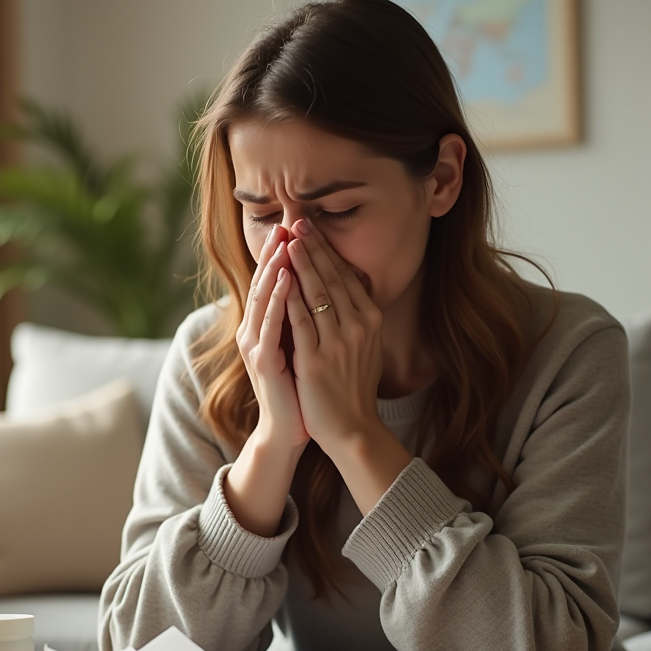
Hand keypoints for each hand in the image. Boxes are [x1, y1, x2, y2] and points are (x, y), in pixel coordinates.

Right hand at [236, 224, 309, 454]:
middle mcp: (254, 330)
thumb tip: (323, 287)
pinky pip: (270, 322)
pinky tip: (285, 277)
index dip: (284, 253)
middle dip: (277, 251)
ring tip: (286, 239)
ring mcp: (255, 344)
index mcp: (265, 326)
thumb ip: (304, 318)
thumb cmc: (300, 389)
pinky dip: (277, 297)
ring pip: (264, 296)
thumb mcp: (302, 346)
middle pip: (264, 282)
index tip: (298, 227)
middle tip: (289, 222)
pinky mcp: (261, 360)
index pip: (274, 280)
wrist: (289, 428)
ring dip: (274, 266)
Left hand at [283, 218, 384, 453]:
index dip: (327, 250)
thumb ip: (356, 316)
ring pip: (316, 293)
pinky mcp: (316, 359)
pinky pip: (300, 320)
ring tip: (286, 240)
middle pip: (332, 277)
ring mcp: (338, 342)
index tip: (311, 229)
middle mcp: (358, 326)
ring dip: (299, 263)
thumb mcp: (365, 345)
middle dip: (313, 247)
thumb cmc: (354, 387)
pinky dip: (289, 296)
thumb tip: (346, 287)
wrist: (353, 428)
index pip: (346, 275)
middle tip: (297, 221)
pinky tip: (279, 278)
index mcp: (370, 319)